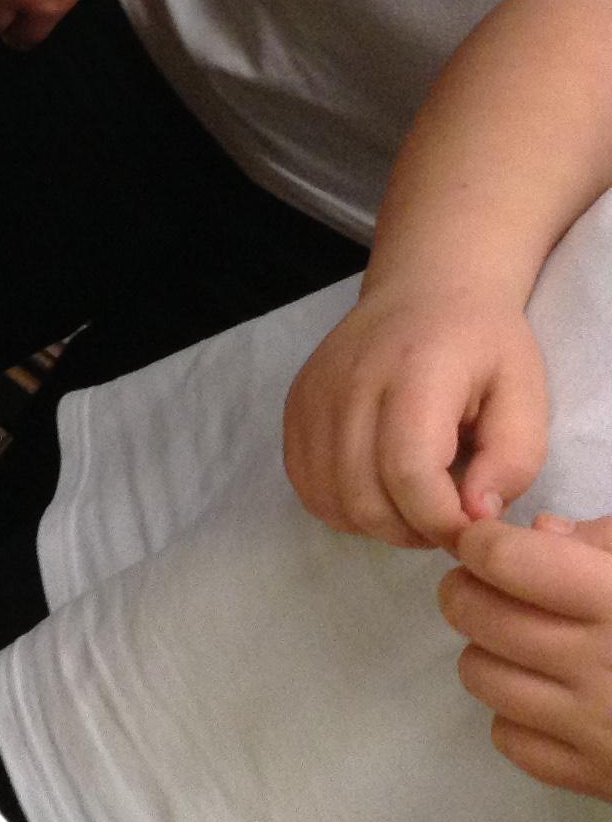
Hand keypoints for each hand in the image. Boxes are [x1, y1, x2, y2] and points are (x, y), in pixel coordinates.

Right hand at [284, 283, 549, 548]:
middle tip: (446, 519)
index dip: (444, 521)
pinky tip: (377, 489)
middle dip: (413, 531)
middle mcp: (351, 382)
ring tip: (413, 504)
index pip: (409, 473)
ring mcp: (313, 395)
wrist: (425, 290)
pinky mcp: (294, 406)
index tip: (475, 527)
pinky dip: (341, 505)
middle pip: (363, 496)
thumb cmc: (484, 344)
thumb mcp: (527, 394)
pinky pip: (304, 484)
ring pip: (329, 499)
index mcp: (415, 373)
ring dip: (377, 524)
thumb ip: (513, 459)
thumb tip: (474, 514)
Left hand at [443, 514, 611, 799]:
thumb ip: (606, 542)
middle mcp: (598, 664)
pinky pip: (509, 738)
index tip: (490, 542)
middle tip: (493, 588)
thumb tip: (541, 531)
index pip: (504, 559)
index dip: (482, 542)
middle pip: (472, 612)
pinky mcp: (594, 777)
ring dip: (489, 651)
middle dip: (469, 589)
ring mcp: (593, 727)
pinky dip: (516, 715)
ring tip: (525, 644)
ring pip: (478, 673)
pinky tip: (551, 698)